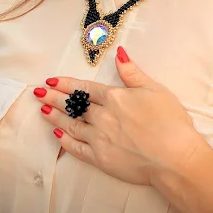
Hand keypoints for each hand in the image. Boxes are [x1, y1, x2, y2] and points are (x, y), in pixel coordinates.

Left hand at [33, 46, 207, 185]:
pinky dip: (65, 141)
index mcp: (115, 97)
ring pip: (71, 124)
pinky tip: (57, 134)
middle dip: (54, 97)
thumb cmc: (170, 122)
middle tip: (37, 92)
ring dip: (55, 116)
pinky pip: (77, 149)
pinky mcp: (101, 159)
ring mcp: (100, 139)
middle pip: (73, 105)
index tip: (52, 80)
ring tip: (42, 110)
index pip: (84, 88)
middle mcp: (103, 116)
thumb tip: (119, 53)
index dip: (66, 83)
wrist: (175, 158)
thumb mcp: (154, 89)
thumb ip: (132, 72)